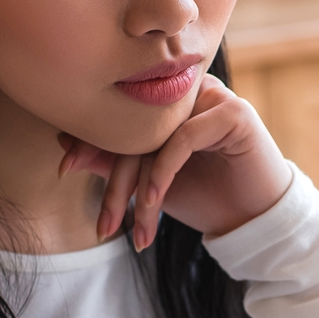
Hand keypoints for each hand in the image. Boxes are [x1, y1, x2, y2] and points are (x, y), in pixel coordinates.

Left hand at [57, 75, 291, 249]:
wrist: (254, 219)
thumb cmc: (205, 197)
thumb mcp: (150, 184)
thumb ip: (114, 161)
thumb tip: (64, 143)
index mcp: (168, 100)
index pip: (122, 115)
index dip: (91, 141)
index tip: (64, 170)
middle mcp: (189, 91)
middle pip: (137, 127)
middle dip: (116, 182)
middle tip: (102, 223)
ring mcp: (213, 96)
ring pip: (157, 134)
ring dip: (140, 187)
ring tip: (135, 226)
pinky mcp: (233, 112)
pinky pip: (184, 137)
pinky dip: (164, 172)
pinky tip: (153, 202)